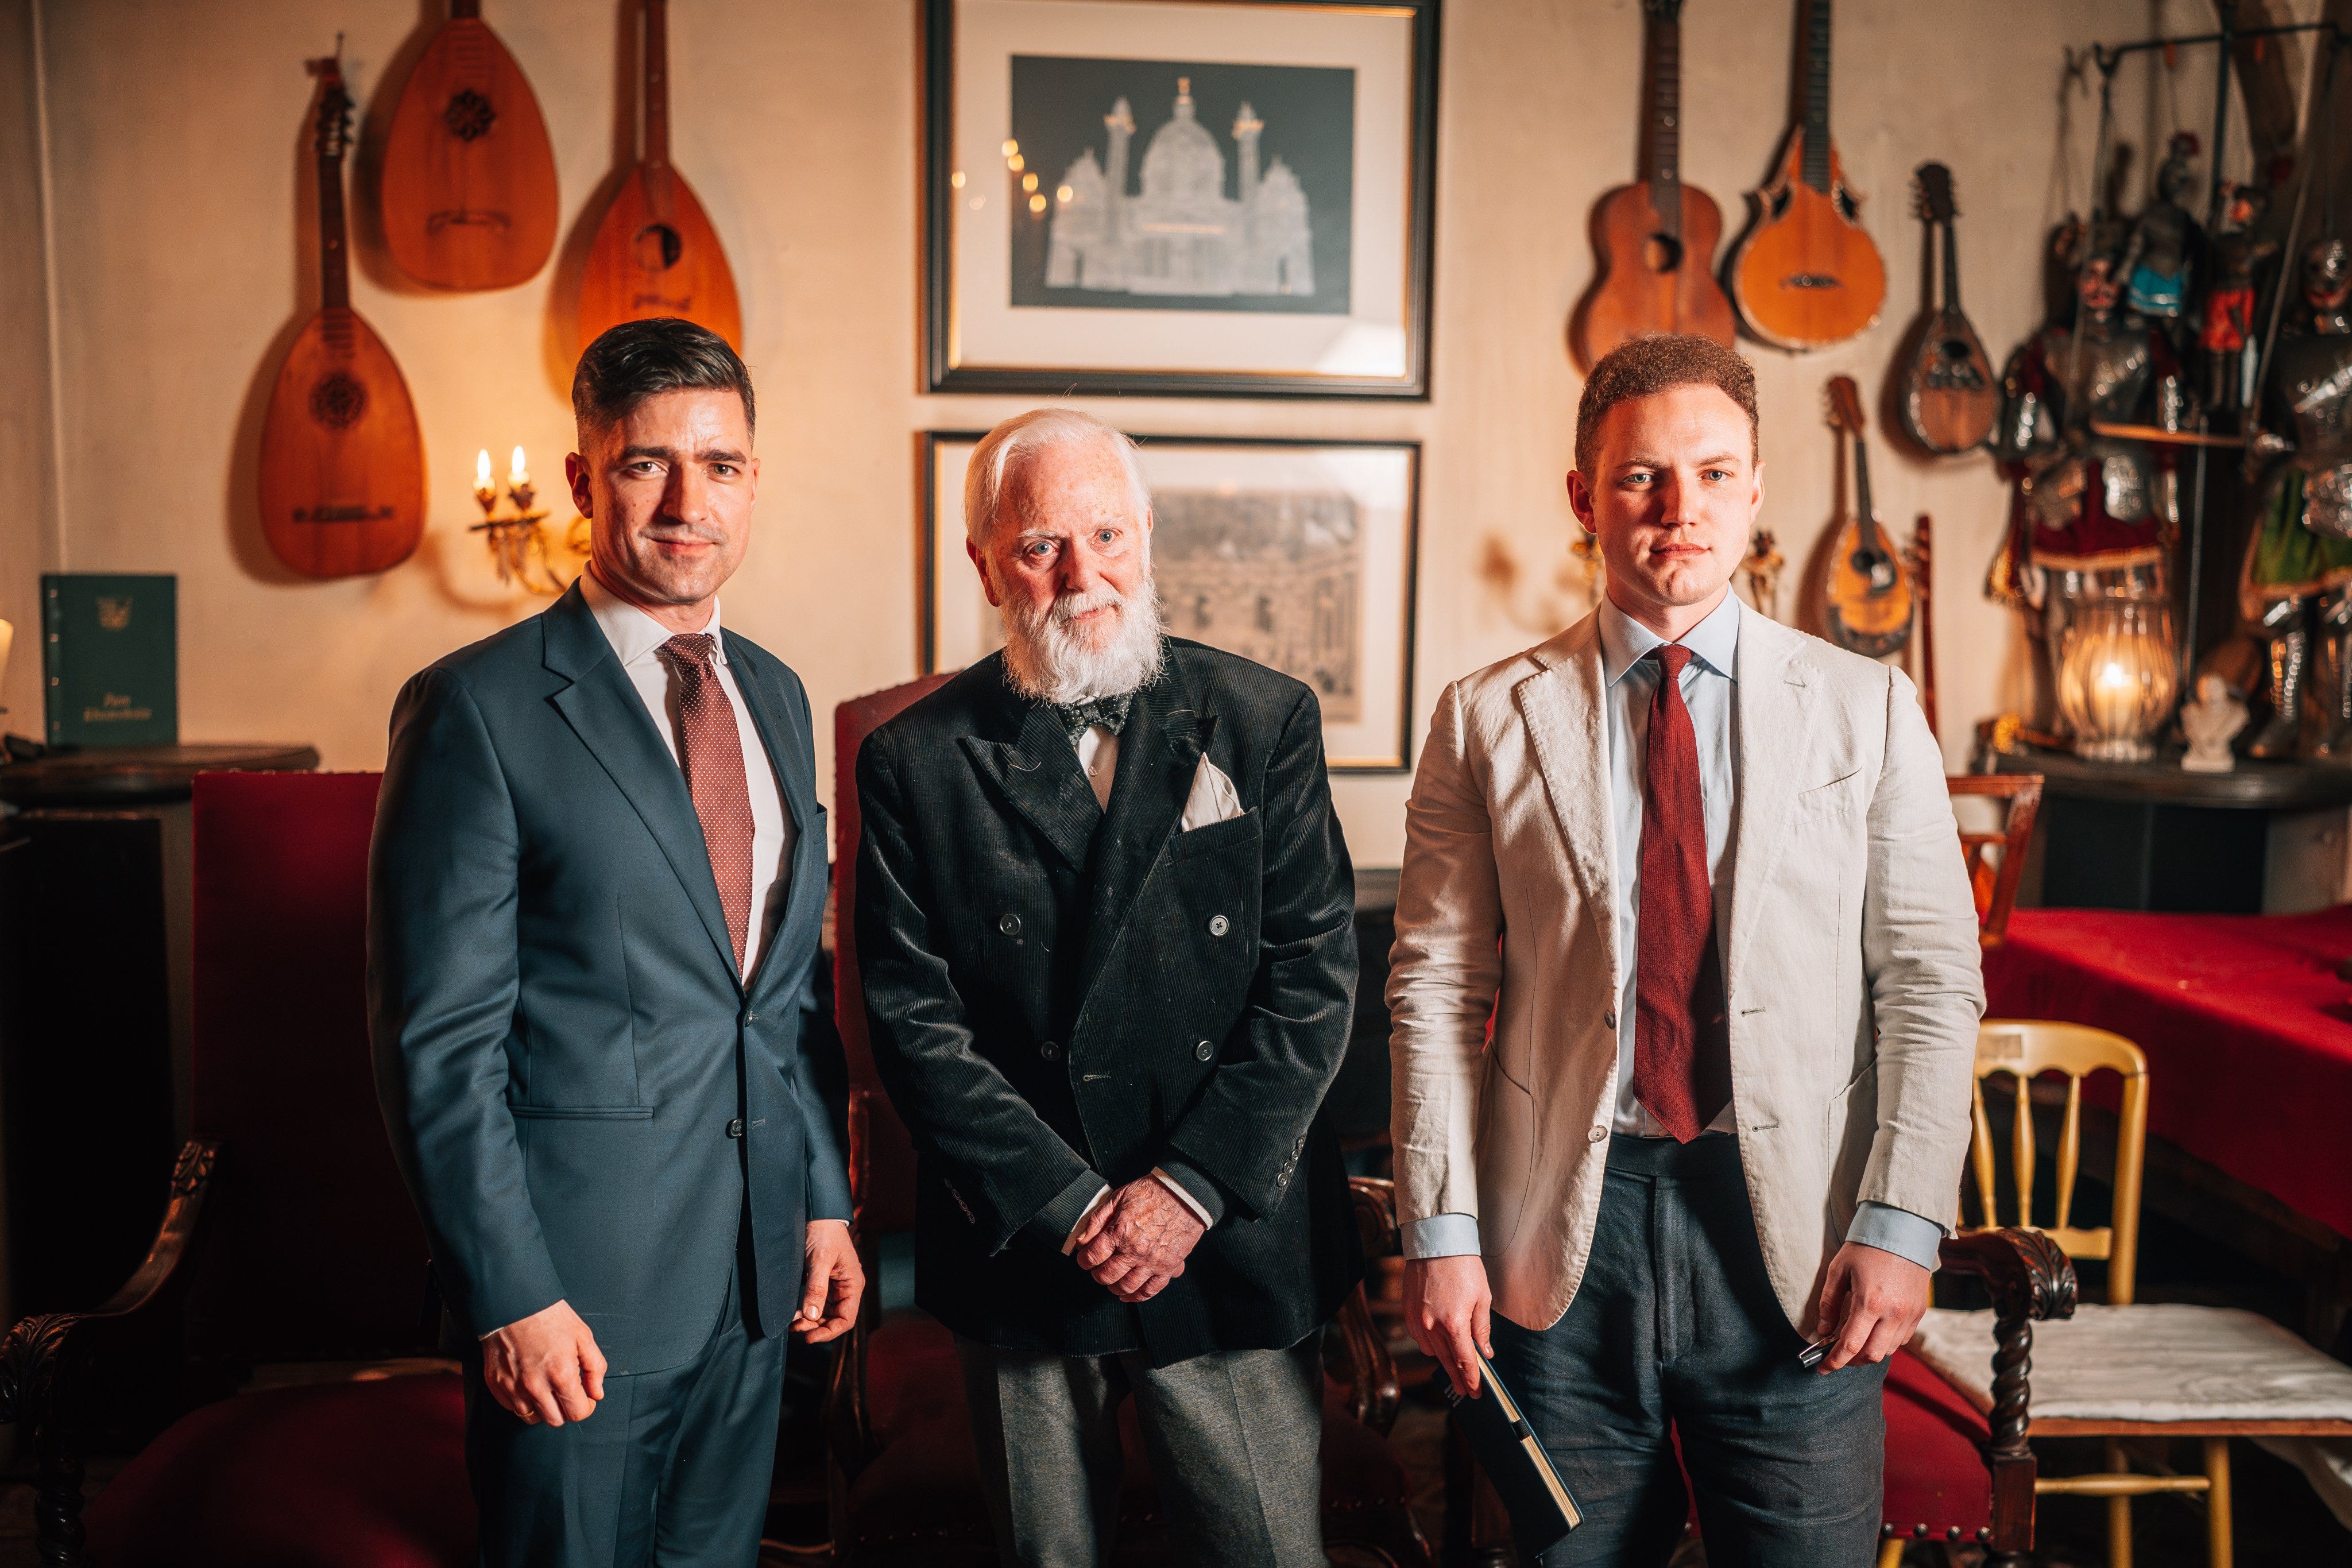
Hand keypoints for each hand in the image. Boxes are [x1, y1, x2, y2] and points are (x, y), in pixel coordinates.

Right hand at [481, 1299, 605, 1426]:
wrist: (513, 1303)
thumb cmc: (549, 1317)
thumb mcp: (583, 1336)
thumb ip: (595, 1368)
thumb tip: (597, 1393)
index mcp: (561, 1374)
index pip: (578, 1413)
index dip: (586, 1406)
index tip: (585, 1397)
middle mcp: (535, 1386)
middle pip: (555, 1420)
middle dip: (565, 1409)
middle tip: (566, 1391)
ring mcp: (513, 1388)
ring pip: (532, 1418)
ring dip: (543, 1408)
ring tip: (546, 1386)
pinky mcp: (496, 1385)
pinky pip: (513, 1408)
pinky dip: (523, 1401)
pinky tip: (528, 1382)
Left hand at [793, 1219, 864, 1342]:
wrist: (817, 1215)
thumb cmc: (824, 1234)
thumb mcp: (819, 1261)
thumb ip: (817, 1288)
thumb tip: (812, 1315)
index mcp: (853, 1284)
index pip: (846, 1319)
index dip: (830, 1332)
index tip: (809, 1337)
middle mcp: (846, 1289)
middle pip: (834, 1319)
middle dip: (816, 1327)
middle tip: (795, 1328)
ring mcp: (835, 1287)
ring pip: (825, 1314)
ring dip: (809, 1321)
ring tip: (792, 1322)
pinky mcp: (823, 1283)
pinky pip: (817, 1304)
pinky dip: (806, 1311)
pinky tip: (795, 1312)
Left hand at [1074, 1177, 1204, 1302]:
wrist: (1185, 1193)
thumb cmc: (1154, 1192)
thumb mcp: (1118, 1197)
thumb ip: (1097, 1219)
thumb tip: (1081, 1239)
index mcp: (1120, 1232)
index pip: (1092, 1256)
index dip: (1083, 1260)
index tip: (1084, 1258)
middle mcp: (1135, 1251)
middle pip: (1106, 1275)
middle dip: (1097, 1274)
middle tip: (1097, 1268)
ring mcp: (1152, 1262)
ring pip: (1126, 1287)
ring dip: (1114, 1287)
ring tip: (1112, 1279)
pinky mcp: (1168, 1267)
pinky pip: (1151, 1290)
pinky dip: (1137, 1296)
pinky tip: (1129, 1294)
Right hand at [1404, 1254, 1492, 1396]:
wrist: (1436, 1243)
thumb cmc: (1462, 1266)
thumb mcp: (1482, 1297)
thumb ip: (1482, 1327)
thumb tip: (1485, 1351)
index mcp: (1454, 1323)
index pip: (1464, 1361)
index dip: (1471, 1379)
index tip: (1476, 1391)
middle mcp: (1432, 1326)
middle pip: (1446, 1362)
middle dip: (1458, 1378)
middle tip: (1466, 1391)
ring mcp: (1417, 1320)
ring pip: (1431, 1351)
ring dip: (1443, 1359)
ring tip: (1454, 1363)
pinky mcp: (1408, 1312)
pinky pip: (1419, 1338)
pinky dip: (1430, 1343)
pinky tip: (1439, 1342)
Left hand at [1813, 1241, 1931, 1371]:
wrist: (1902, 1231)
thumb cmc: (1866, 1248)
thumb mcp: (1838, 1270)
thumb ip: (1829, 1304)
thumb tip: (1823, 1330)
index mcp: (1869, 1303)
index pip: (1850, 1346)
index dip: (1834, 1362)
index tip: (1822, 1369)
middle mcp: (1893, 1313)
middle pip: (1871, 1356)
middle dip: (1852, 1361)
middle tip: (1837, 1356)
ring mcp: (1909, 1314)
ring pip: (1888, 1350)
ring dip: (1869, 1352)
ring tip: (1855, 1342)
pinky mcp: (1919, 1312)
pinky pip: (1902, 1339)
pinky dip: (1886, 1342)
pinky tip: (1874, 1332)